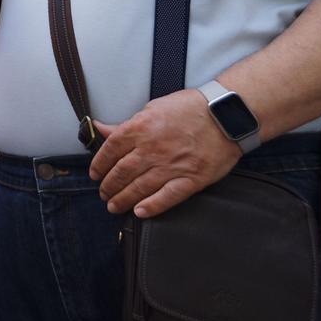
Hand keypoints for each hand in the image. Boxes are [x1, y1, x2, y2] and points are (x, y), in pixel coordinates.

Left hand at [90, 89, 240, 218]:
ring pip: (140, 187)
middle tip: (103, 193)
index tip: (95, 173)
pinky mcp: (191, 179)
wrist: (226, 115)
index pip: (110, 150)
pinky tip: (140, 212)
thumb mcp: (153, 108)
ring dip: (123, 199)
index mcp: (140, 128)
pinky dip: (152, 206)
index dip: (99, 164)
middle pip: (122, 172)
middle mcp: (152, 149)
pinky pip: (167, 197)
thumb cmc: (190, 108)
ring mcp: (172, 166)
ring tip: (114, 206)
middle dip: (109, 186)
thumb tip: (101, 129)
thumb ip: (126, 124)